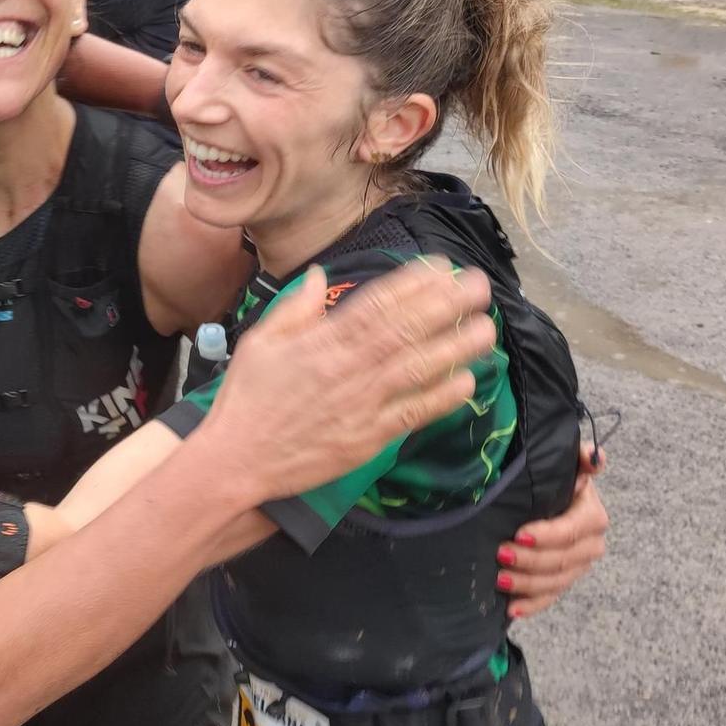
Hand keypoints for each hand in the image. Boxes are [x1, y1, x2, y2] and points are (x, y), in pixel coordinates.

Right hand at [198, 263, 495, 504]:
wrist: (237, 459)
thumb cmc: (247, 398)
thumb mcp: (260, 341)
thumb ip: (294, 307)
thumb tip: (322, 276)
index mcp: (322, 341)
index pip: (376, 303)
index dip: (413, 283)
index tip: (443, 267)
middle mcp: (348, 368)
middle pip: (406, 329)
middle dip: (447, 305)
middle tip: (480, 286)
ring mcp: (361, 404)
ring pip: (418, 369)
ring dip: (456, 348)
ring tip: (487, 328)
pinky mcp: (368, 438)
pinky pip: (412, 414)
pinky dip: (441, 398)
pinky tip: (467, 382)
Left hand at [502, 447, 609, 618]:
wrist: (555, 498)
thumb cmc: (558, 479)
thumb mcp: (568, 463)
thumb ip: (581, 457)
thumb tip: (595, 458)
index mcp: (592, 516)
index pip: (571, 530)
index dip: (547, 535)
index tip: (519, 534)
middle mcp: (591, 544)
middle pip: (562, 560)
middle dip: (530, 561)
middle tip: (500, 554)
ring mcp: (578, 566)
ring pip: (555, 582)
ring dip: (527, 584)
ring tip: (500, 579)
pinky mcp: (563, 580)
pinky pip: (551, 597)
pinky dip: (532, 604)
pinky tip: (512, 609)